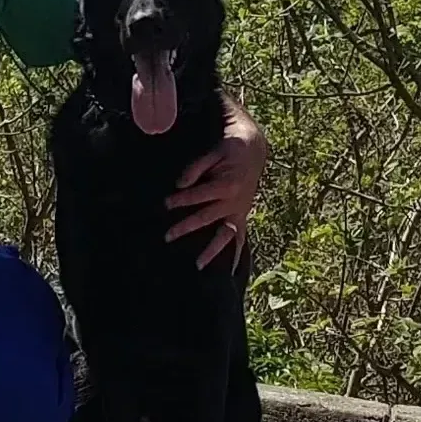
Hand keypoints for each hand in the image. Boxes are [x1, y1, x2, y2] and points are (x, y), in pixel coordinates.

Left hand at [163, 97, 266, 269]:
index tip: (165, 204)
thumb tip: (179, 183)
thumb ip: (196, 167)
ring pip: (225, 235)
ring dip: (212, 250)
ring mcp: (239, 211)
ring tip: (198, 264)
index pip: (198, 196)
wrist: (254, 150)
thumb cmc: (230, 150)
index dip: (181, 200)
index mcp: (227, 185)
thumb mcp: (214, 152)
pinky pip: (240, 238)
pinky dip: (237, 255)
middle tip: (167, 236)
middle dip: (186, 227)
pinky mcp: (242, 215)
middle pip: (207, 218)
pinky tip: (231, 271)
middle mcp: (234, 202)